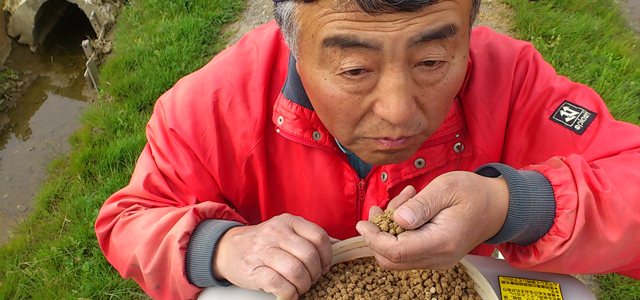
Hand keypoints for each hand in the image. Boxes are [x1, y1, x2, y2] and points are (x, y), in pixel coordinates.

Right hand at [212, 213, 333, 299]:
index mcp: (288, 221)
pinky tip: (288, 293)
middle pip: (310, 256)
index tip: (324, 265)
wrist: (228, 249)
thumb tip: (339, 245)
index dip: (327, 256)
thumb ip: (310, 237)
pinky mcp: (253, 270)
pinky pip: (279, 284)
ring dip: (304, 285)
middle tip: (312, 279)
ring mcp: (263, 251)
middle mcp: (276, 232)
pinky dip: (289, 293)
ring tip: (300, 287)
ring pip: (296, 271)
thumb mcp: (287, 232)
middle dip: (316, 273)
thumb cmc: (264, 242)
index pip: (319, 237)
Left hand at [356, 171, 508, 270]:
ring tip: (405, 198)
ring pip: (397, 255)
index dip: (374, 238)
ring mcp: (437, 259)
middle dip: (377, 234)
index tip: (363, 222)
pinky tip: (409, 207)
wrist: (498, 205)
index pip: (396, 252)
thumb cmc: (474, 192)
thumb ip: (421, 205)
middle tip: (378, 208)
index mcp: (441, 242)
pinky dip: (401, 230)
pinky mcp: (435, 255)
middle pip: (391, 260)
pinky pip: (408, 250)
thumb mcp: (446, 188)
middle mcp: (439, 257)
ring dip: (390, 229)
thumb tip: (397, 220)